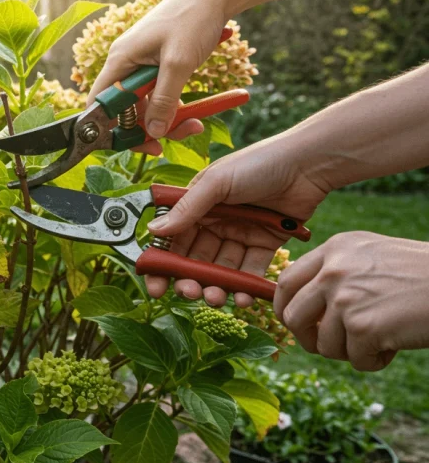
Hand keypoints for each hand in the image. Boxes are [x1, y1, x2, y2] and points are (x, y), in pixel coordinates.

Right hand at [86, 0, 228, 144]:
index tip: (135, 142)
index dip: (111, 127)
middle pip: (125, 109)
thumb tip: (154, 132)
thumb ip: (164, 100)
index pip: (100, 102)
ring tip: (194, 125)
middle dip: (147, 128)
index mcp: (120, 60)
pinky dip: (175, 108)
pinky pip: (160, 96)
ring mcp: (142, 66)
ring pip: (145, 106)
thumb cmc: (193, 18)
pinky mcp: (158, 67)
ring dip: (167, 120)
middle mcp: (126, 64)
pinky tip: (195, 114)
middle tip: (166, 143)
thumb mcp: (179, 63)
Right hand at [145, 137, 329, 306]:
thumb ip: (187, 209)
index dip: (163, 262)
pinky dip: (245, 287)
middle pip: (196, 258)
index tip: (155, 285)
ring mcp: (240, 234)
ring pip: (222, 268)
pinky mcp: (265, 244)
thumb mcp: (217, 183)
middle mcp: (216, 221)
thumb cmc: (259, 163)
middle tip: (189, 292)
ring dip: (216, 286)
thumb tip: (153, 231)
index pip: (174, 239)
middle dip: (190, 279)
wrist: (308, 164)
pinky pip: (250, 271)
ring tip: (215, 298)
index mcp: (199, 205)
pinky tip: (243, 299)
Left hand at [274, 232, 428, 370]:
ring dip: (350, 352)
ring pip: (324, 345)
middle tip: (331, 346)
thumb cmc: (420, 275)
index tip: (293, 323)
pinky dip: (374, 361)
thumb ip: (334, 273)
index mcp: (334, 249)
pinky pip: (356, 359)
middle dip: (308, 339)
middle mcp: (333, 270)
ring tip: (380, 341)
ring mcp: (346, 298)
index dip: (284, 308)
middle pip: (293, 316)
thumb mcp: (370, 257)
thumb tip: (298, 308)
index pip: (285, 281)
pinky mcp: (363, 326)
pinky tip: (394, 347)